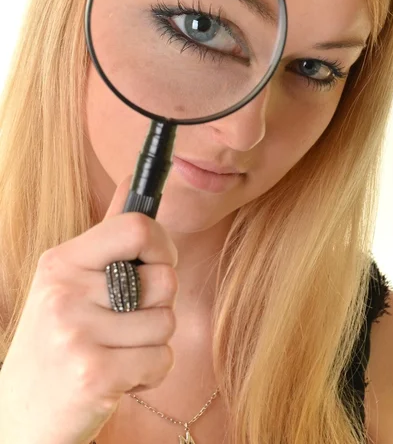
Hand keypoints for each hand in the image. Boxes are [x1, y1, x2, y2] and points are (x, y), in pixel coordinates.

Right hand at [0, 175, 177, 443]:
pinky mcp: (93, 374)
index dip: (163, 244)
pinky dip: (150, 373)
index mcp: (62, 261)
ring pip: (166, 323)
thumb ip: (106, 239)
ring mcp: (77, 333)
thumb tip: (131, 182)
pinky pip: (161, 360)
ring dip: (152, 344)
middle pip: (164, 278)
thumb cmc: (56, 342)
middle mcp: (65, 292)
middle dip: (160, 304)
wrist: (20, 415)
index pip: (136, 227)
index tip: (158, 263)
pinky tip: (118, 378)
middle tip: (127, 322)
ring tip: (116, 353)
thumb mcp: (68, 284)